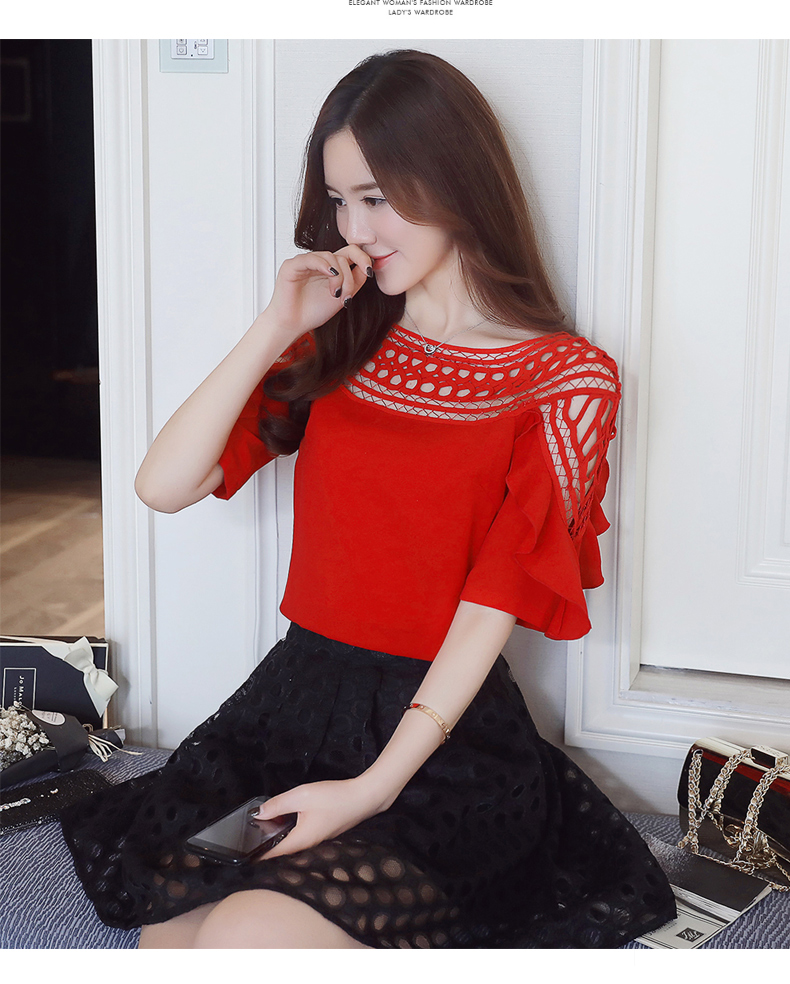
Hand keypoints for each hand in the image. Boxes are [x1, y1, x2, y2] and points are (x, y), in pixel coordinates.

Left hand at [253, 777, 386, 859]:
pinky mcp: (322, 832)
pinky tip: (287, 819)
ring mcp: (316, 840)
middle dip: (265, 845)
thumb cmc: (334, 798)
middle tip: (249, 836)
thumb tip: (259, 813)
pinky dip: (290, 830)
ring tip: (265, 826)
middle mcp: (307, 845)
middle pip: (280, 850)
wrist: (364, 798)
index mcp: (299, 841)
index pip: (271, 855)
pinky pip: (300, 835)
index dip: (255, 854)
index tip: (241, 853)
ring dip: (278, 836)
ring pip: (290, 842)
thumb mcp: (301, 796)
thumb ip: (278, 805)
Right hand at [264, 244, 371, 342]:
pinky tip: (329, 275)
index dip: (363, 258)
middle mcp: (319, 263)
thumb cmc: (312, 312)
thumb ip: (354, 282)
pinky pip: (311, 258)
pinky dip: (323, 265)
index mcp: (331, 268)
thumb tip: (368, 268)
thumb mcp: (342, 297)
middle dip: (350, 277)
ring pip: (331, 257)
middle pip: (344, 254)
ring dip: (339, 277)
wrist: (293, 325)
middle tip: (345, 296)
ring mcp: (306, 262)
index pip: (350, 253)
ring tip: (334, 294)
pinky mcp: (292, 265)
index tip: (370, 271)